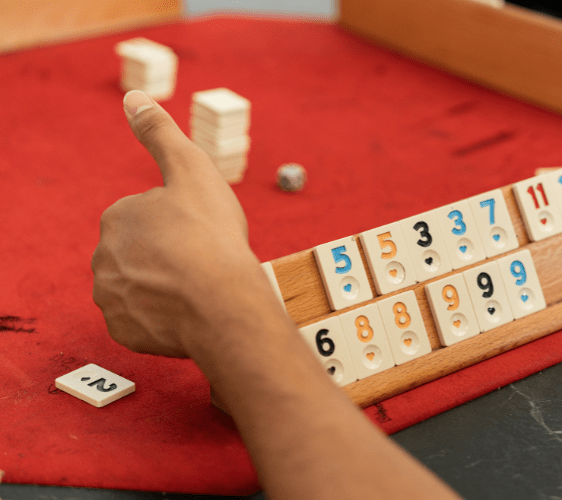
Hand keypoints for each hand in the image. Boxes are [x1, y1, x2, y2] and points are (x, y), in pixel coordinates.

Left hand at [91, 90, 267, 356]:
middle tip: (202, 261)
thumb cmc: (211, 236)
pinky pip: (142, 320)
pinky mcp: (123, 330)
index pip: (149, 217)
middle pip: (143, 252)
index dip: (181, 224)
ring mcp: (111, 297)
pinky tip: (186, 311)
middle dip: (168, 255)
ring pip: (141, 286)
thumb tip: (133, 97)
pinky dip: (161, 317)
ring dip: (164, 286)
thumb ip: (160, 133)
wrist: (221, 304)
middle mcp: (103, 257)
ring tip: (197, 288)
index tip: (202, 233)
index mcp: (118, 217)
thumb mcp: (192, 171)